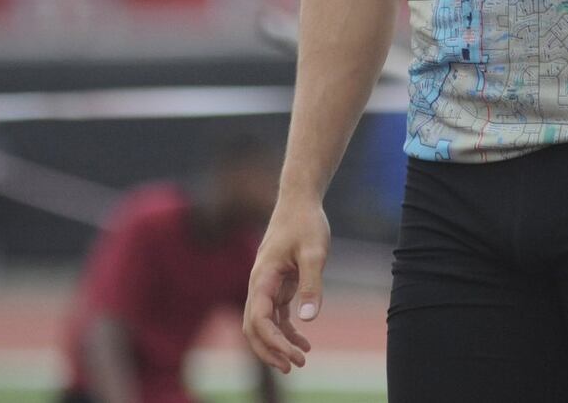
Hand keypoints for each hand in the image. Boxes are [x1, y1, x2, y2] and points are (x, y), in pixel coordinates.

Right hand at [243, 196, 329, 373]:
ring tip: (300, 360)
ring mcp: (266, 285)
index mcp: (262, 277)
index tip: (294, 357)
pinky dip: (285, 331)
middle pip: (253, 328)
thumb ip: (311, 284)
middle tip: (294, 366)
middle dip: (270, 350)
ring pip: (263, 324)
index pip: (259, 320)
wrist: (299, 200)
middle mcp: (258, 284)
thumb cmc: (305, 222)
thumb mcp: (314, 252)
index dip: (273, 342)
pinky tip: (303, 342)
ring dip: (277, 344)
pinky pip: (275, 315)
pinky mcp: (277, 283)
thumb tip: (308, 320)